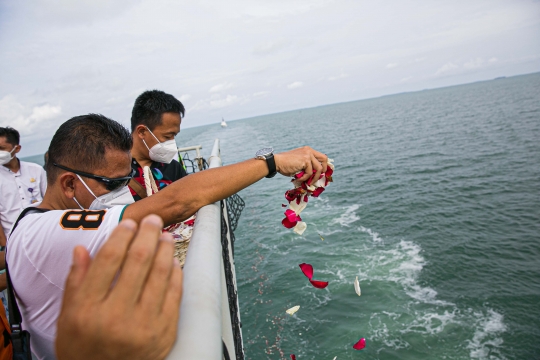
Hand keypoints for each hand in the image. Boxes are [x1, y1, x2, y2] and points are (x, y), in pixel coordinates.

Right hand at [55, 215, 182, 359]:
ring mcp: (144, 325)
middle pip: (138, 261)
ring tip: (165, 236)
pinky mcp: (165, 332)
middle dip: (147, 234)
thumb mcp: (68, 318)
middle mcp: (117, 317)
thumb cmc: (83, 348)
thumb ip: (76, 282)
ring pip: (161, 273)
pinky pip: (175, 294)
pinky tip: (173, 261)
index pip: (108, 260)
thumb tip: (80, 249)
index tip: (128, 223)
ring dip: (165, 249)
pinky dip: (176, 273)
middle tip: (152, 220)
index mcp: (88, 310)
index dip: (121, 236)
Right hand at [274, 146, 327, 182]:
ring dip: (314, 178)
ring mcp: (308, 155)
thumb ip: (307, 167)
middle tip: (318, 178)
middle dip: (324, 170)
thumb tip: (315, 177)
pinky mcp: (305, 160)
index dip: (324, 165)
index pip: (322, 156)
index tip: (322, 174)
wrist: (276, 162)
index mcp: (308, 150)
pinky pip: (310, 173)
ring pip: (319, 169)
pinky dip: (305, 178)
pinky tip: (298, 179)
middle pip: (324, 159)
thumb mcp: (299, 164)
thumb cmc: (286, 165)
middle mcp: (309, 151)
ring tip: (308, 183)